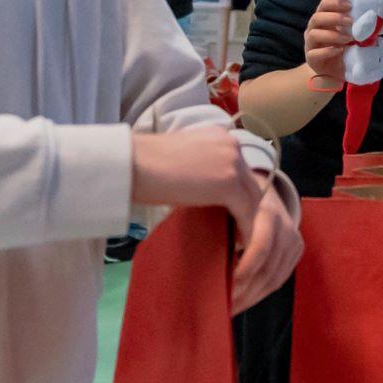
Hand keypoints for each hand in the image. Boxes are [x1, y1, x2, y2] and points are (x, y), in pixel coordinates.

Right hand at [132, 128, 262, 235]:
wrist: (129, 164)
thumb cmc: (142, 165)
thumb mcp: (182, 161)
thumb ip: (202, 169)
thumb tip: (208, 191)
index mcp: (220, 136)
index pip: (240, 169)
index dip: (239, 193)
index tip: (233, 213)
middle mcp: (232, 145)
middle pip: (251, 183)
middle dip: (248, 208)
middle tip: (241, 231)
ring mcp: (233, 163)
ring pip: (253, 198)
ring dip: (249, 221)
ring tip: (242, 242)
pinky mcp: (229, 183)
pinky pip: (246, 211)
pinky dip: (246, 229)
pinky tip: (240, 245)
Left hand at [230, 182, 300, 311]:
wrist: (262, 190)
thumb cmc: (232, 202)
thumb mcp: (224, 209)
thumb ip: (217, 231)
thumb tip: (198, 266)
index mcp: (266, 212)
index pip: (260, 248)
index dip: (242, 271)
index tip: (223, 288)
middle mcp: (286, 226)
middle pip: (268, 269)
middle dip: (245, 291)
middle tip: (223, 306)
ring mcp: (295, 239)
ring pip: (275, 278)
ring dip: (251, 297)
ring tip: (231, 307)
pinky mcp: (297, 249)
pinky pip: (280, 278)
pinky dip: (261, 292)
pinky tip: (244, 299)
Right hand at [304, 0, 353, 87]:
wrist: (334, 73)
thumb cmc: (344, 50)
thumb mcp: (354, 37)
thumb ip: (360, 28)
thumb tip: (380, 20)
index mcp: (324, 20)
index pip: (324, 6)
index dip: (335, 3)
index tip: (350, 6)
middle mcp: (314, 30)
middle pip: (317, 18)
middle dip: (334, 18)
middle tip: (350, 21)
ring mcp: (310, 45)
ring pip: (314, 34)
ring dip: (332, 35)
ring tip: (348, 39)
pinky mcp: (311, 59)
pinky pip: (314, 53)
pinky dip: (327, 51)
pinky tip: (339, 50)